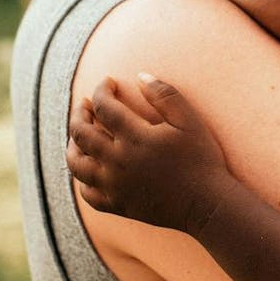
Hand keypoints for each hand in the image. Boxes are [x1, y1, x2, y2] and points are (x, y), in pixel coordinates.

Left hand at [66, 75, 232, 234]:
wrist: (207, 204)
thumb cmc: (202, 158)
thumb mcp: (189, 120)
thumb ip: (165, 94)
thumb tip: (140, 75)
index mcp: (135, 138)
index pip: (104, 106)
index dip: (101, 90)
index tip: (108, 82)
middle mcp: (118, 162)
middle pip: (81, 133)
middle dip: (79, 113)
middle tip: (85, 104)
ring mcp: (114, 186)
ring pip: (76, 164)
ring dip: (72, 144)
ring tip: (80, 134)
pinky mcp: (118, 205)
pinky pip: (87, 194)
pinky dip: (82, 179)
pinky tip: (91, 168)